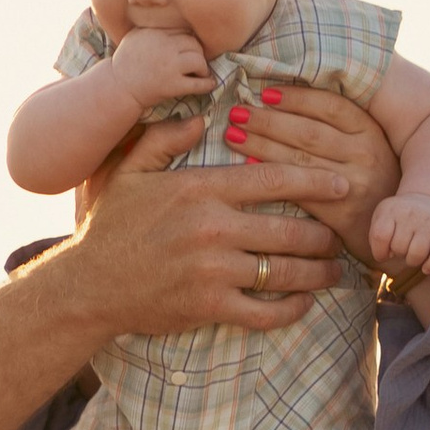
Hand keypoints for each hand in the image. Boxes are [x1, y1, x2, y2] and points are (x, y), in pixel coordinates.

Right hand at [68, 122, 348, 334]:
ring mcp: (213, 270)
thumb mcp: (129, 170)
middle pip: (290, 229)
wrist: (87, 285)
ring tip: (333, 271)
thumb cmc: (110, 226)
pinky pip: (265, 311)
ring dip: (317, 273)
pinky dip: (291, 310)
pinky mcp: (209, 307)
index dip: (315, 181)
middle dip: (324, 236)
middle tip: (340, 237)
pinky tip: (303, 304)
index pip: (274, 179)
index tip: (341, 184)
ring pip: (284, 271)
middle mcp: (212, 227)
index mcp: (200, 189)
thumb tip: (200, 117)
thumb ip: (163, 137)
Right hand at [108, 25, 213, 109]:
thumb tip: (169, 12)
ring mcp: (169, 67)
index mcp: (156, 33)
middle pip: (194, 44)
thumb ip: (153, 26)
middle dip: (197, 52)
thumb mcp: (135, 36)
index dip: (188, 40)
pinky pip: (198, 84)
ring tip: (200, 72)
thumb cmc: (126, 61)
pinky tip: (209, 83)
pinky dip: (207, 84)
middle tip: (196, 60)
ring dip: (203, 67)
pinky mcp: (172, 86)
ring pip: (199, 61)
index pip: (183, 32)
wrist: (118, 87)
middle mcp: (164, 47)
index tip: (188, 48)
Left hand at [229, 80, 401, 268]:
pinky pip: (299, 191)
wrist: (399, 232)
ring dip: (261, 144)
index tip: (266, 92)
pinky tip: (246, 167)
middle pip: (308, 131)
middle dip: (268, 119)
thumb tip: (288, 103)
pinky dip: (271, 177)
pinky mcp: (342, 213)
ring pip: (300, 159)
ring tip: (233, 133)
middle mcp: (364, 155)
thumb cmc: (374, 183)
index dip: (296, 98)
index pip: (330, 107)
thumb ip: (340, 129)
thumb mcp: (370, 148)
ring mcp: (354, 184)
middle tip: (237, 111)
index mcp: (370, 132)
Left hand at [369, 191, 429, 273]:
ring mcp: (429, 222)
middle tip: (402, 247)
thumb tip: (387, 255)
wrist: (427, 201)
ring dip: (412, 261)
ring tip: (411, 255)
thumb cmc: (399, 217)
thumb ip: (376, 236)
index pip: (380, 236)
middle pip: (399, 247)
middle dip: (398, 253)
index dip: (379, 252)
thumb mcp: (382, 217)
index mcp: (391, 210)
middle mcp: (410, 213)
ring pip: (417, 253)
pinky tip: (426, 268)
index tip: (384, 253)